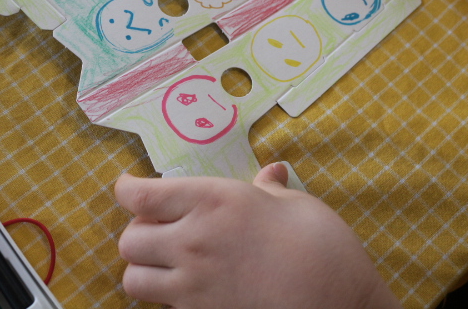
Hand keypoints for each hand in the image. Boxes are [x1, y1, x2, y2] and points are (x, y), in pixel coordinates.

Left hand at [115, 163, 400, 308]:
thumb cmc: (322, 247)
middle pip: (129, 240)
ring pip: (133, 279)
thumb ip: (270, 189)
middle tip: (158, 228)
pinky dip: (164, 297)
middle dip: (137, 232)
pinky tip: (189, 288)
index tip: (129, 186)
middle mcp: (193, 242)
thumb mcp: (297, 205)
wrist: (340, 304)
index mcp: (214, 202)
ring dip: (143, 268)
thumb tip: (271, 173)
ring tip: (166, 263)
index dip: (127, 188)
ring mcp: (194, 286)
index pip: (141, 196)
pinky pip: (160, 308)